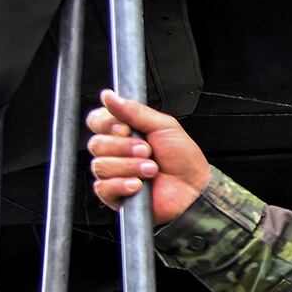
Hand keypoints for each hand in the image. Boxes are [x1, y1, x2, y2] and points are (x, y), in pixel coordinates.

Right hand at [86, 90, 211, 224]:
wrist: (195, 189)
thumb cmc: (183, 159)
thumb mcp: (163, 126)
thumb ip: (134, 110)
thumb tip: (109, 96)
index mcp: (124, 133)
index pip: (97, 122)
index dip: (107, 124)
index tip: (127, 129)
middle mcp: (116, 152)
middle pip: (97, 144)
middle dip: (124, 147)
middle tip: (147, 151)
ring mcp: (114, 174)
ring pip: (101, 165)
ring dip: (129, 166)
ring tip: (151, 169)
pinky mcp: (115, 195)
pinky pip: (103, 188)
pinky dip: (122, 184)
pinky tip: (139, 184)